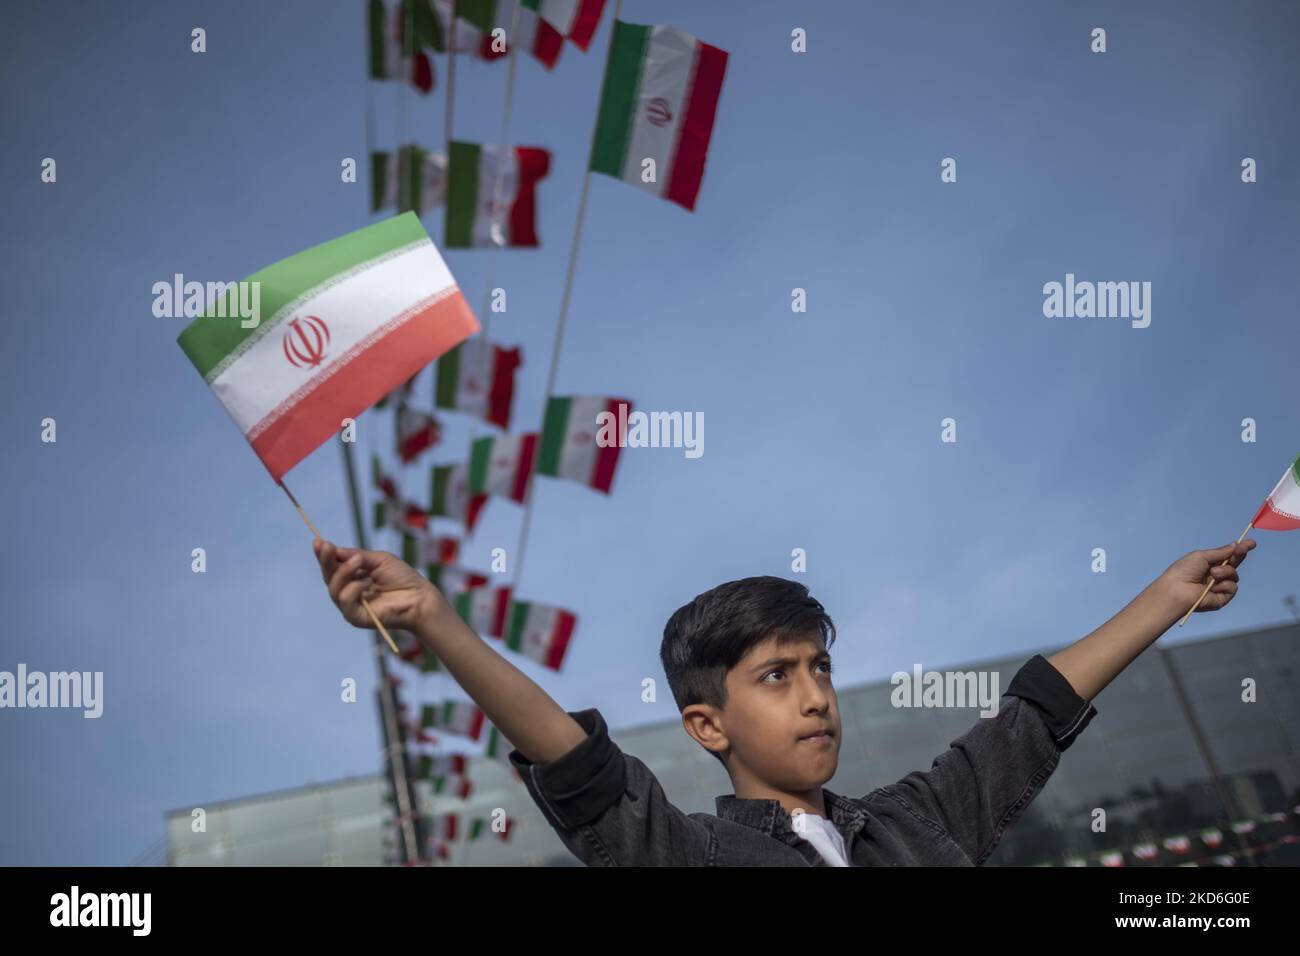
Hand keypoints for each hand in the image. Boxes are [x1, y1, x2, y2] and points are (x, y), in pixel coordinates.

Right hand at [312, 538, 445, 632]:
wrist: (419, 597)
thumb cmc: (403, 578)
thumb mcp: (379, 559)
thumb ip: (357, 555)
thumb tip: (334, 549)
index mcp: (353, 578)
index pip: (333, 567)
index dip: (324, 555)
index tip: (318, 541)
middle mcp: (349, 592)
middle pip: (329, 577)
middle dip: (326, 561)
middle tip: (327, 547)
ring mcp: (351, 606)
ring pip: (334, 589)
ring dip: (344, 572)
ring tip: (359, 562)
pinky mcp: (356, 618)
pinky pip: (345, 602)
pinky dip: (354, 588)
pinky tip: (367, 582)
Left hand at [1156, 540, 1256, 614]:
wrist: (1177, 589)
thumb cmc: (1184, 571)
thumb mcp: (1202, 556)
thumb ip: (1220, 552)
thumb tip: (1235, 545)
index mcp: (1208, 564)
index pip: (1227, 556)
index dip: (1239, 549)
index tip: (1251, 543)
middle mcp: (1215, 575)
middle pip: (1234, 564)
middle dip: (1239, 555)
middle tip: (1242, 549)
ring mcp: (1219, 586)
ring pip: (1234, 575)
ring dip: (1226, 571)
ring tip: (1212, 574)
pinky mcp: (1222, 598)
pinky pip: (1232, 587)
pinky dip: (1224, 585)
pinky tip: (1212, 586)